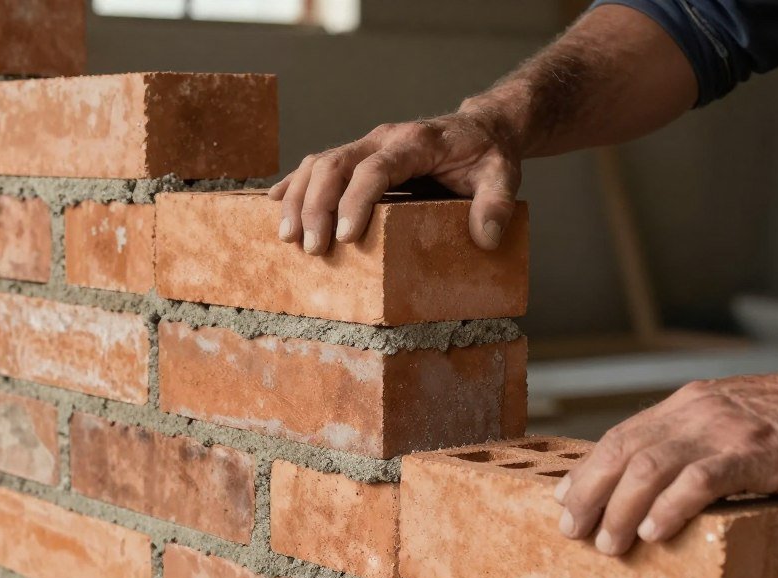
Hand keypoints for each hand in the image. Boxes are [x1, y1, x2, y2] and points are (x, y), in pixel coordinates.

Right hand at [268, 106, 522, 253]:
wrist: (480, 128)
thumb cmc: (487, 155)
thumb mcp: (503, 175)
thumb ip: (496, 204)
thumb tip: (487, 237)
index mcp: (416, 142)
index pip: (375, 167)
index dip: (356, 200)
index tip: (347, 236)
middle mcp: (383, 138)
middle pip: (336, 163)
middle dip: (316, 205)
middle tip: (312, 247)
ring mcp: (366, 144)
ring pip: (319, 163)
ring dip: (298, 198)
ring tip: (288, 237)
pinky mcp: (356, 155)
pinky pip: (317, 165)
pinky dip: (294, 185)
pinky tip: (274, 207)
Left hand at [555, 362, 777, 555]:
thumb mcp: (731, 420)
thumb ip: (694, 442)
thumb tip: (653, 480)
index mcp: (687, 405)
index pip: (621, 436)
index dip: (587, 470)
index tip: (562, 499)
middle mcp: (695, 412)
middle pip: (623, 451)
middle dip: (589, 493)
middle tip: (570, 530)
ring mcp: (724, 432)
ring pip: (651, 466)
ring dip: (622, 508)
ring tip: (608, 544)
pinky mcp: (755, 454)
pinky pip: (702, 480)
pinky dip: (671, 507)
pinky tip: (654, 532)